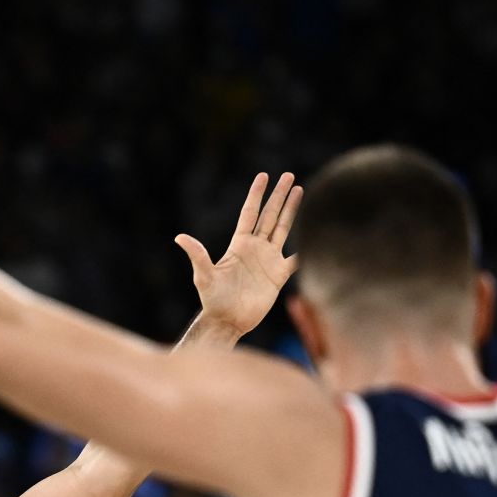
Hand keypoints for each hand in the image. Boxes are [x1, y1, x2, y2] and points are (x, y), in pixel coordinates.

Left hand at [175, 173, 302, 337]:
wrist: (227, 321)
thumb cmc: (212, 300)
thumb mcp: (204, 276)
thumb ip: (197, 255)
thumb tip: (179, 237)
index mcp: (239, 244)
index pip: (250, 213)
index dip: (256, 195)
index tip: (263, 176)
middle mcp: (255, 248)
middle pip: (269, 216)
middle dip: (279, 196)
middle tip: (288, 175)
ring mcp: (268, 260)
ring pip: (283, 229)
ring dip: (292, 211)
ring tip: (300, 191)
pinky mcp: (279, 275)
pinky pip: (297, 258)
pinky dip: (307, 247)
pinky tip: (317, 234)